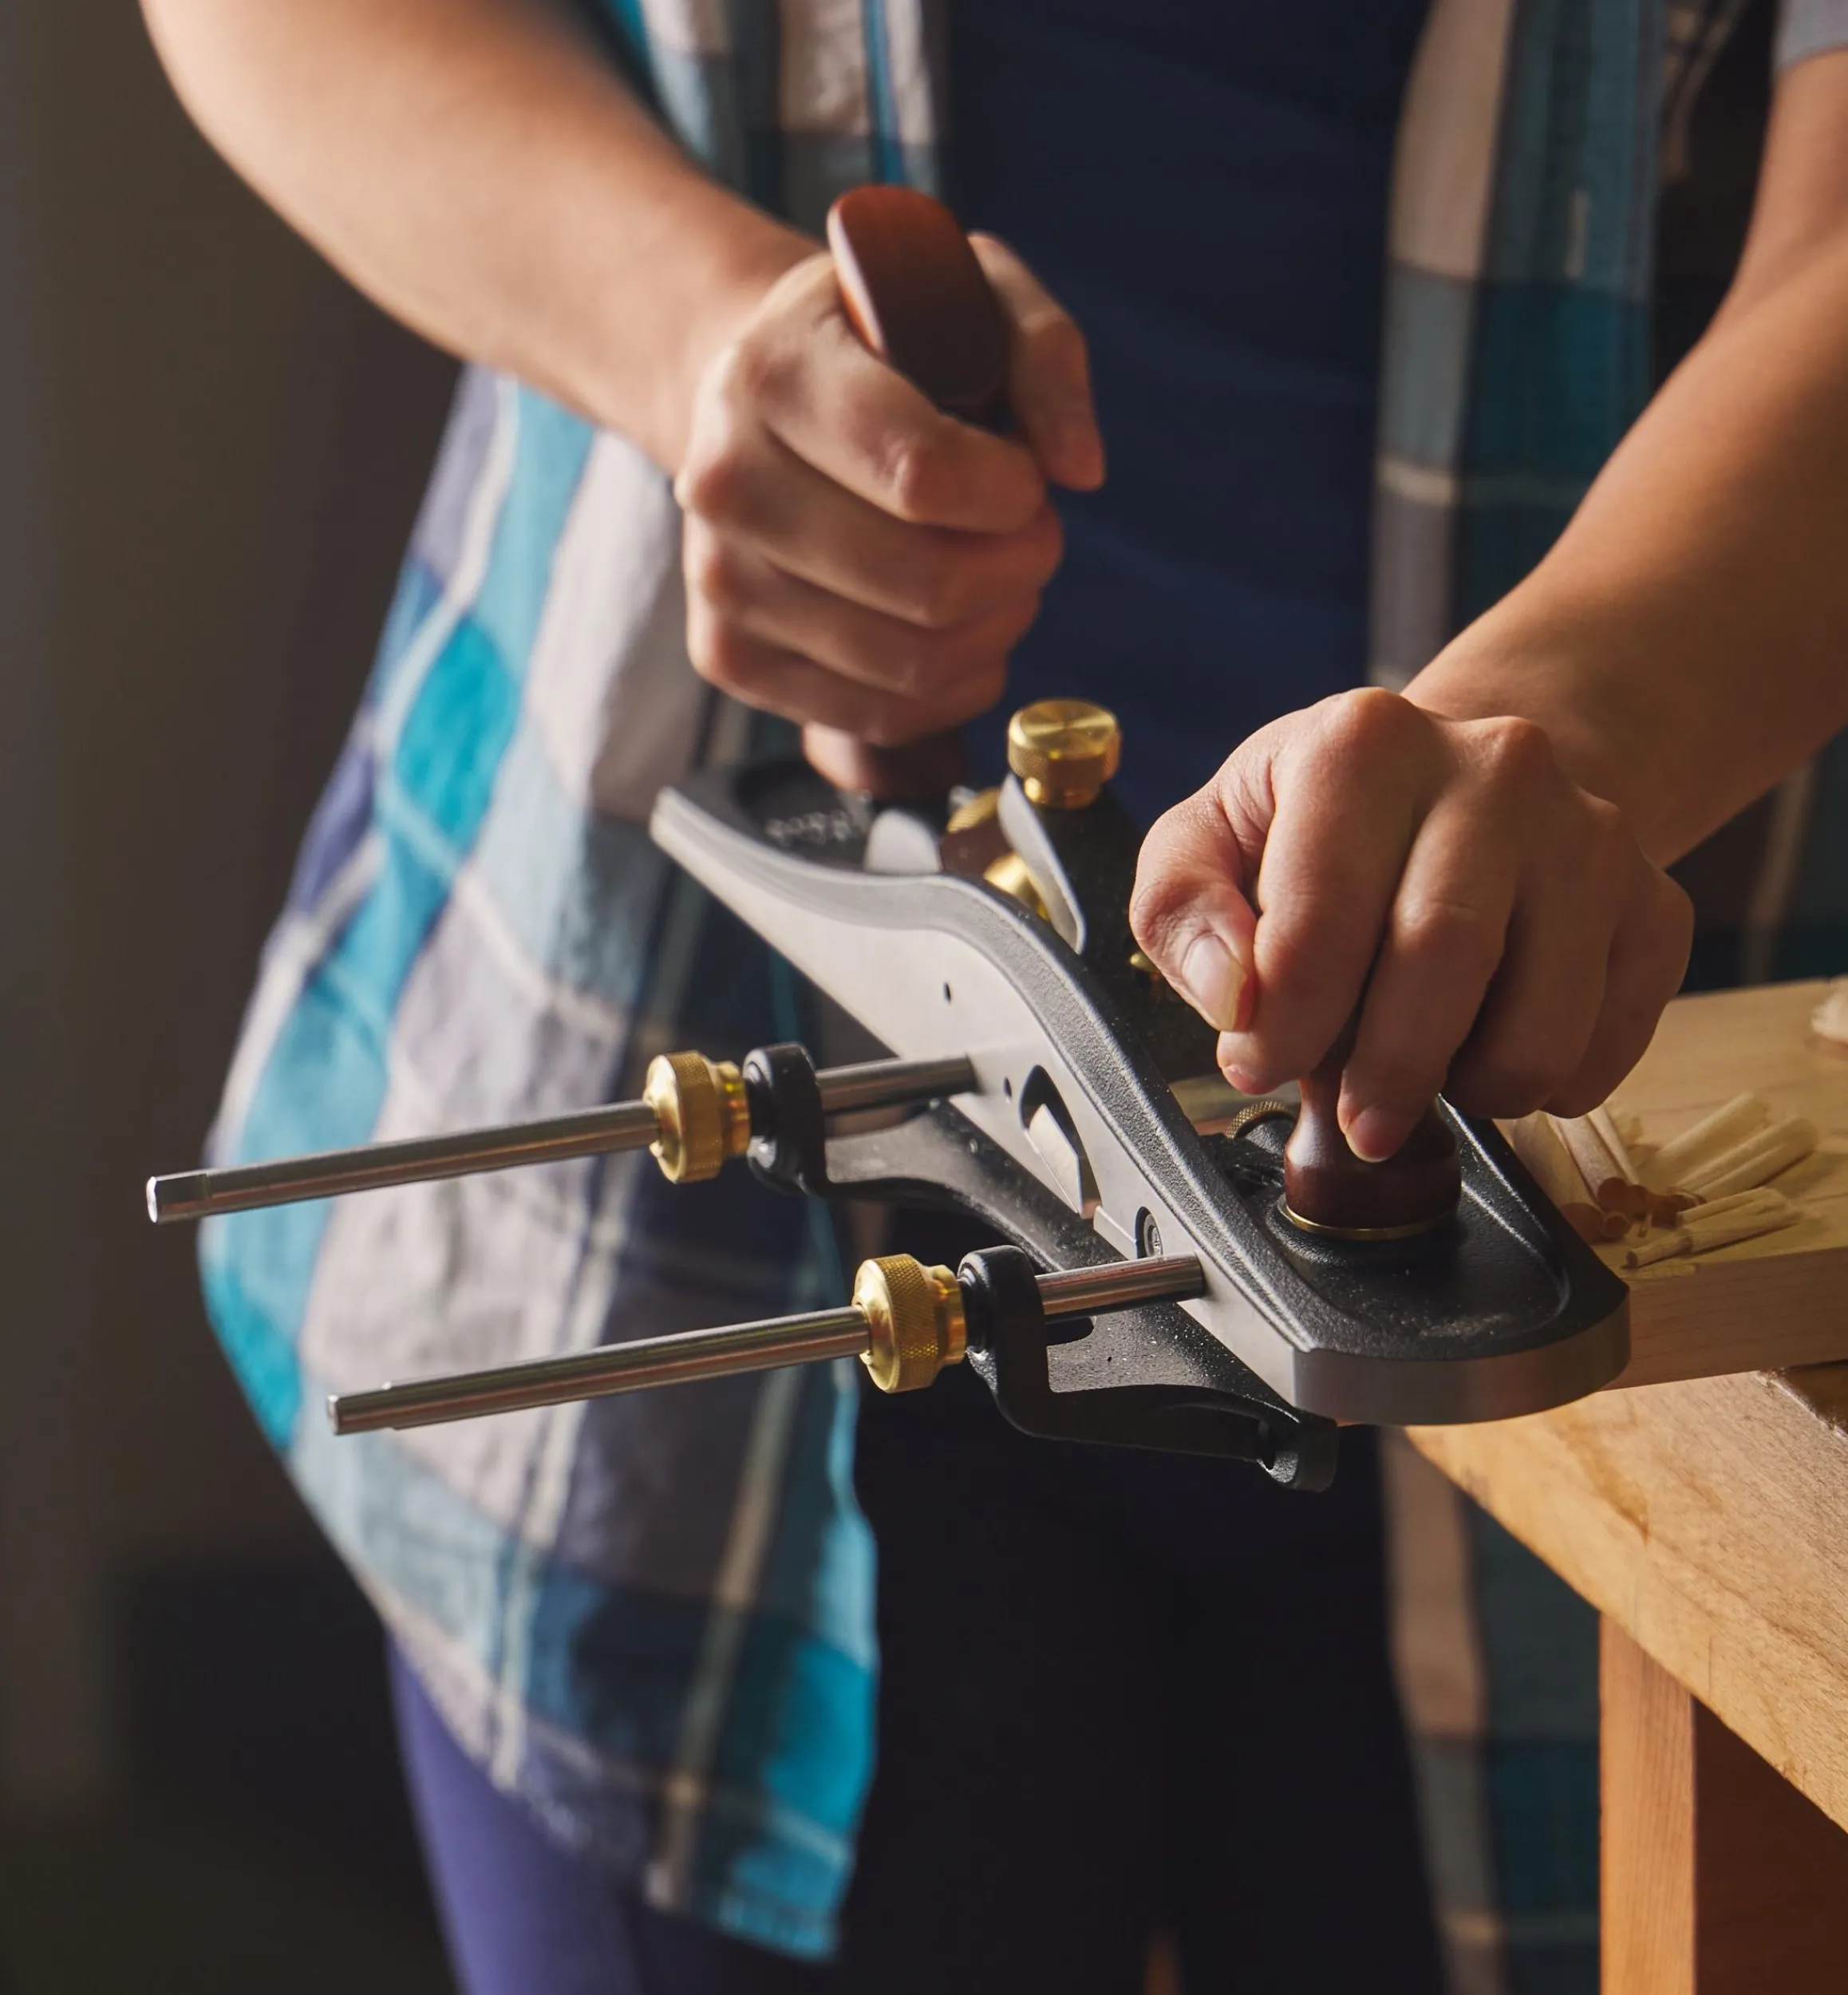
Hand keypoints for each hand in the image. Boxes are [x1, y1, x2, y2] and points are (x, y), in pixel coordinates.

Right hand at [674, 237, 1103, 792]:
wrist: (753, 397)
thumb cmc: (878, 346)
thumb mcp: (970, 292)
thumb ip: (1047, 355)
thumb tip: (1080, 470)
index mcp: (774, 376)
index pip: (921, 476)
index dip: (1011, 494)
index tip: (1026, 479)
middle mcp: (725, 483)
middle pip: (926, 586)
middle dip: (1019, 569)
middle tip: (1034, 536)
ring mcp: (718, 580)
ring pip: (909, 665)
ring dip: (994, 632)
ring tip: (1003, 580)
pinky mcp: (727, 655)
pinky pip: (875, 715)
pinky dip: (950, 690)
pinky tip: (962, 635)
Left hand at [1128, 689, 1692, 1160]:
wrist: (1469, 784)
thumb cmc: (1321, 827)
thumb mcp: (1210, 842)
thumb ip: (1184, 915)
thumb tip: (1234, 997)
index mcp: (1365, 743)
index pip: (1321, 915)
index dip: (1284, 1022)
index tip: (1259, 1068)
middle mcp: (1495, 767)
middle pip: (1444, 957)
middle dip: (1386, 1072)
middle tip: (1355, 1126)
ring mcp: (1590, 834)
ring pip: (1543, 1020)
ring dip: (1473, 1087)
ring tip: (1423, 1077)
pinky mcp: (1655, 902)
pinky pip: (1611, 1041)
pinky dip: (1548, 1085)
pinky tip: (1492, 1049)